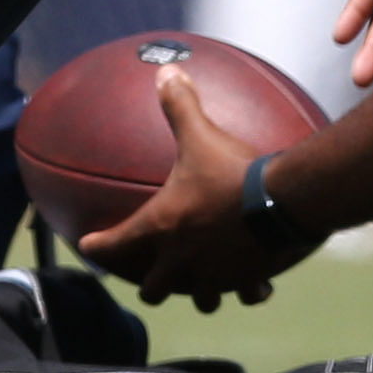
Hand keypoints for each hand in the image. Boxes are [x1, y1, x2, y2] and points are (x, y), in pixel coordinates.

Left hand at [72, 62, 292, 310]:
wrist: (284, 201)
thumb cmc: (234, 171)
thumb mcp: (202, 136)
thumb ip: (180, 107)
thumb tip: (165, 72)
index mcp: (162, 227)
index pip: (117, 243)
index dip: (98, 247)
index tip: (88, 247)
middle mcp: (183, 261)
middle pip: (154, 290)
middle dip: (150, 286)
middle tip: (149, 278)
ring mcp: (216, 277)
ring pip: (201, 301)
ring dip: (199, 295)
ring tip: (202, 287)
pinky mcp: (247, 281)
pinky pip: (247, 294)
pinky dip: (248, 291)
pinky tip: (255, 287)